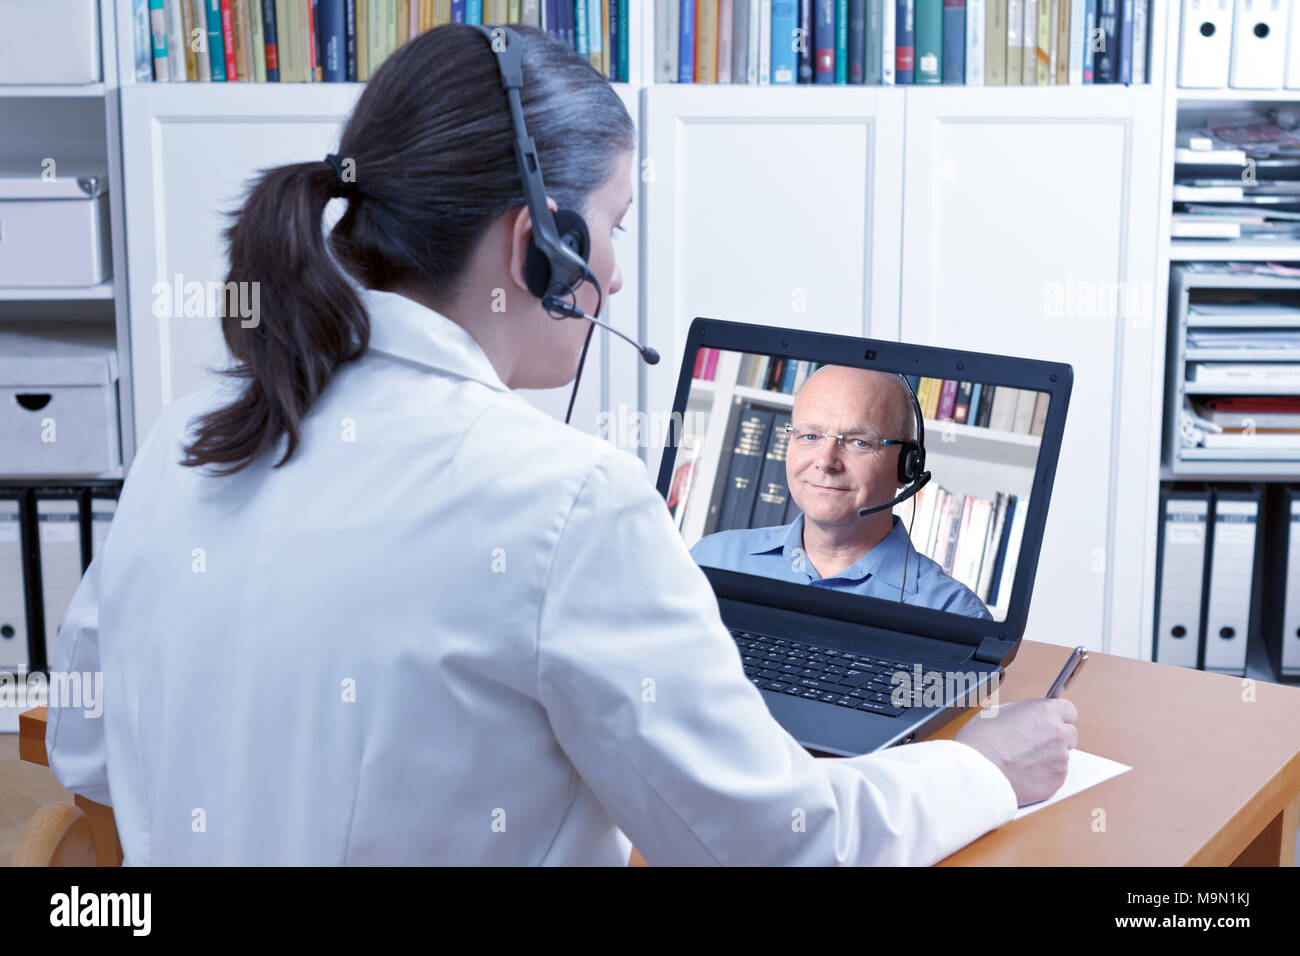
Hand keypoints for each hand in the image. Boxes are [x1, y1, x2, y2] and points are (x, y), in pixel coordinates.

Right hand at [954, 698, 1077, 806]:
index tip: (1050, 721)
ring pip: (1062, 757)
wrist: (976, 772)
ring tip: (1024, 761)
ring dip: (1049, 758)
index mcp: (1045, 712)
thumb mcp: (998, 712)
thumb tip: (1028, 717)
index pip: (1068, 710)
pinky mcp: (1056, 782)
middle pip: (1070, 734)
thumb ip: (1023, 713)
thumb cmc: (981, 741)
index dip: (1057, 716)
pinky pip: (1056, 776)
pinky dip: (1045, 776)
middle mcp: (1058, 734)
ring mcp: (1060, 760)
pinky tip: (1025, 774)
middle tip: (1035, 743)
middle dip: (1056, 737)